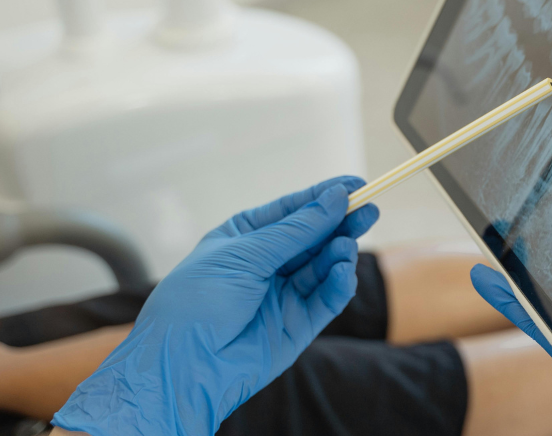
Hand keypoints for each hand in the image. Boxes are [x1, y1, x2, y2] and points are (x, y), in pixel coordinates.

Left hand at [52, 176, 378, 435]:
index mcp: (245, 238)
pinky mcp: (298, 324)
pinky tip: (342, 272)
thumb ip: (296, 230)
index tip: (357, 185)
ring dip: (339, 253)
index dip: (324, 197)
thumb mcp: (245, 254)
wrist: (182, 366)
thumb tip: (336, 198)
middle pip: (314, 237)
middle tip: (369, 211)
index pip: (292, 210)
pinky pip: (327, 299)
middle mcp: (266, 264)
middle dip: (341, 224)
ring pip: (324, 266)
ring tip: (347, 246)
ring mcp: (283, 294)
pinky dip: (339, 284)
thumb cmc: (196, 303)